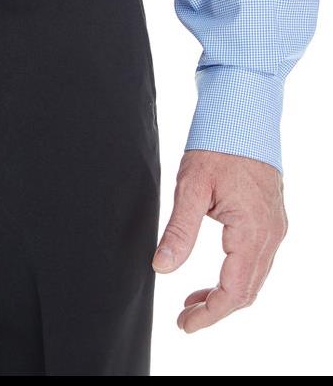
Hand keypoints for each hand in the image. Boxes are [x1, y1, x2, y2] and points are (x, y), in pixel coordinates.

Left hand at [152, 149, 287, 331]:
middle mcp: (271, 234)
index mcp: (253, 231)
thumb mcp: (191, 186)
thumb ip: (179, 230)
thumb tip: (162, 267)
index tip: (184, 324)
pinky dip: (236, 274)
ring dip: (226, 293)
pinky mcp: (271, 217)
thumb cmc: (219, 143)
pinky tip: (214, 273)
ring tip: (193, 299)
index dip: (209, 314)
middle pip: (248, 290)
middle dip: (216, 309)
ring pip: (254, 277)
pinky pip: (257, 259)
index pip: (234, 291)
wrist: (244, 111)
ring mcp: (275, 226)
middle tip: (184, 317)